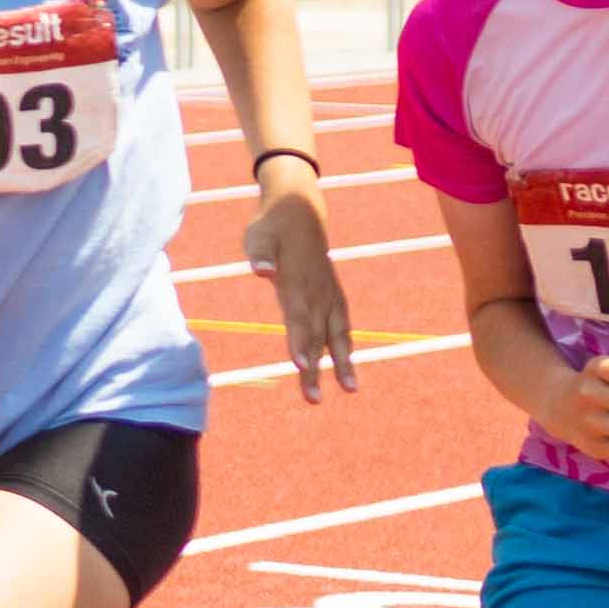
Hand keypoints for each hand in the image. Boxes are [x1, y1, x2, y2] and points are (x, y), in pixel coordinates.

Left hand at [240, 179, 357, 399]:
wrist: (299, 209)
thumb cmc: (271, 225)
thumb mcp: (258, 234)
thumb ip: (259, 253)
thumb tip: (261, 270)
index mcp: (295, 281)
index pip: (296, 317)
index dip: (299, 342)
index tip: (300, 365)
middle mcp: (316, 292)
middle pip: (315, 335)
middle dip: (314, 368)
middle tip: (312, 399)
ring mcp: (328, 294)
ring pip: (334, 334)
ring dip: (341, 363)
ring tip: (350, 390)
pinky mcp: (334, 294)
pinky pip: (343, 325)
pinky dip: (346, 347)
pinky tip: (349, 370)